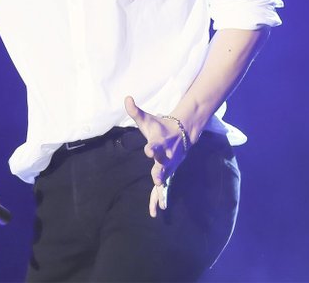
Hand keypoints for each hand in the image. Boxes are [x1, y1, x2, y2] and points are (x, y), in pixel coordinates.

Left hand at [124, 96, 187, 216]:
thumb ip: (135, 111)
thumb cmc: (159, 126)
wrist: (181, 133)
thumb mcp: (147, 119)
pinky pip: (163, 188)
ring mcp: (168, 166)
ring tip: (160, 203)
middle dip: (160, 171)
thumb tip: (127, 98)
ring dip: (161, 189)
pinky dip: (160, 198)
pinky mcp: (168, 173)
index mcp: (159, 142)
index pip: (155, 145)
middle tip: (157, 178)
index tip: (149, 151)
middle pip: (163, 164)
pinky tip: (158, 210)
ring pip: (165, 178)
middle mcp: (165, 155)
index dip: (152, 148)